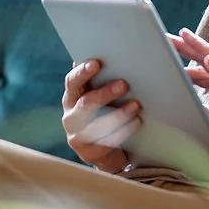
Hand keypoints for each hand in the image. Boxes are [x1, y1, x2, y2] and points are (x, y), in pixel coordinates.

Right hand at [61, 59, 141, 173]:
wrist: (107, 151)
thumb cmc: (108, 113)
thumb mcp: (103, 97)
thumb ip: (105, 80)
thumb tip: (123, 56)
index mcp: (73, 96)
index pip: (72, 81)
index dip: (82, 72)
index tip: (97, 62)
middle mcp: (71, 115)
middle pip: (85, 103)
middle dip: (105, 93)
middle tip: (124, 84)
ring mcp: (77, 135)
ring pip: (96, 124)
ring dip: (118, 114)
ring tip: (137, 105)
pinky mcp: (88, 152)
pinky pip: (106, 141)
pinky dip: (123, 131)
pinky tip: (137, 121)